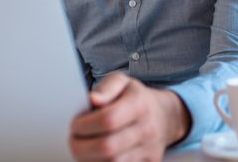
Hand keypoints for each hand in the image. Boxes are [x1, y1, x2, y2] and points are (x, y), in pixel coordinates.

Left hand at [69, 72, 190, 161]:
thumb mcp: (122, 82)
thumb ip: (106, 88)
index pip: (107, 120)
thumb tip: (92, 99)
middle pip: (108, 147)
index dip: (85, 125)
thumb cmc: (136, 98)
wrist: (164, 116)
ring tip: (83, 148)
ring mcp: (149, 150)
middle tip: (73, 140)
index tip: (75, 125)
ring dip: (89, 159)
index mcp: (139, 104)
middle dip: (82, 146)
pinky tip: (96, 156)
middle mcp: (147, 129)